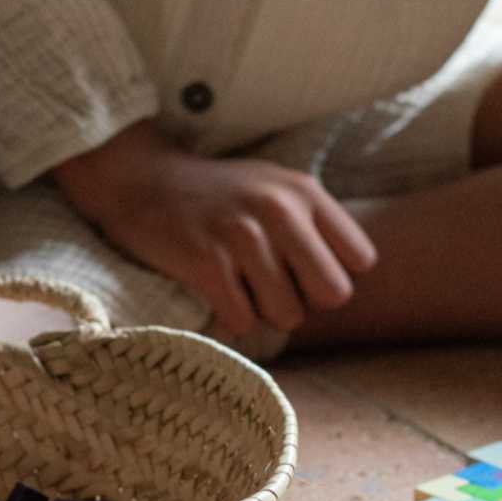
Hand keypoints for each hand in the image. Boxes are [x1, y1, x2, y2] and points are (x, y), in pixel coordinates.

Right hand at [53, 121, 376, 339]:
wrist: (141, 179)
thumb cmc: (219, 196)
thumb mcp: (276, 189)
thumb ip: (316, 225)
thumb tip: (350, 282)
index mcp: (304, 192)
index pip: (360, 261)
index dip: (332, 275)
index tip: (303, 270)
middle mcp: (279, 209)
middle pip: (332, 295)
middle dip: (305, 301)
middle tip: (273, 286)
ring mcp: (241, 235)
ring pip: (287, 315)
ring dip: (264, 312)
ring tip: (240, 285)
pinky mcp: (205, 261)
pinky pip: (243, 321)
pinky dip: (231, 317)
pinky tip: (216, 292)